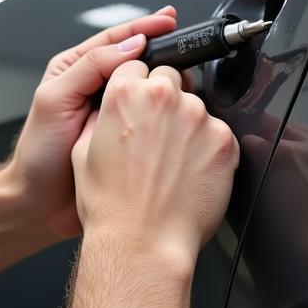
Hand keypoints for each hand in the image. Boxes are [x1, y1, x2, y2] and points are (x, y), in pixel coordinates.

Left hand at [2, 7, 179, 239]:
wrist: (40, 202)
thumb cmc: (39, 152)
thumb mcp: (55, 100)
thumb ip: (88, 67)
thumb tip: (130, 44)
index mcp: (75, 70)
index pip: (115, 40)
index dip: (144, 28)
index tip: (169, 20)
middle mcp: (96, 89)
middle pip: (135, 61)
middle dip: (162, 53)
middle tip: (186, 50)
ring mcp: (113, 114)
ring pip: (146, 89)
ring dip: (166, 84)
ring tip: (187, 79)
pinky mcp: (126, 138)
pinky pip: (150, 119)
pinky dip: (165, 113)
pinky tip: (179, 111)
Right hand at [72, 61, 238, 261]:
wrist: (142, 242)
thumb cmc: (110, 205)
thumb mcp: (83, 151)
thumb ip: (101, 116)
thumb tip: (111, 108)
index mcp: (124, 95)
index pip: (134, 64)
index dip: (134, 84)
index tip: (137, 101)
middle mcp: (163, 98)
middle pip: (168, 77)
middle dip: (162, 97)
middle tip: (154, 132)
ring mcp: (197, 117)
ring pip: (194, 104)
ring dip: (185, 122)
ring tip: (171, 159)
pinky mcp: (223, 140)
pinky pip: (217, 131)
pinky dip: (206, 146)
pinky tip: (188, 171)